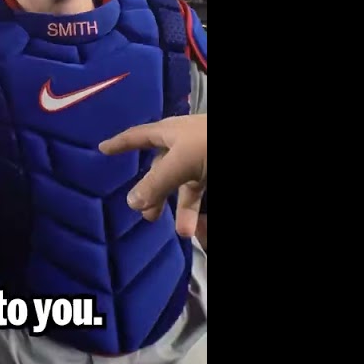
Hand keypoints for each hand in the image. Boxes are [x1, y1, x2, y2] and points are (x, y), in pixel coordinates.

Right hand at [98, 114, 206, 237]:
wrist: (260, 143)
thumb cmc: (209, 144)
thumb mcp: (180, 164)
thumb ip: (155, 184)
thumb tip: (130, 202)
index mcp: (171, 132)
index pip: (138, 136)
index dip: (120, 143)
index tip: (103, 149)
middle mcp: (185, 144)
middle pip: (161, 169)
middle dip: (154, 193)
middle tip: (148, 216)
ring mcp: (203, 159)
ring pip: (185, 187)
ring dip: (182, 210)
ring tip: (182, 232)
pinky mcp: (215, 172)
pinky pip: (203, 194)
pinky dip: (198, 211)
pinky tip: (197, 229)